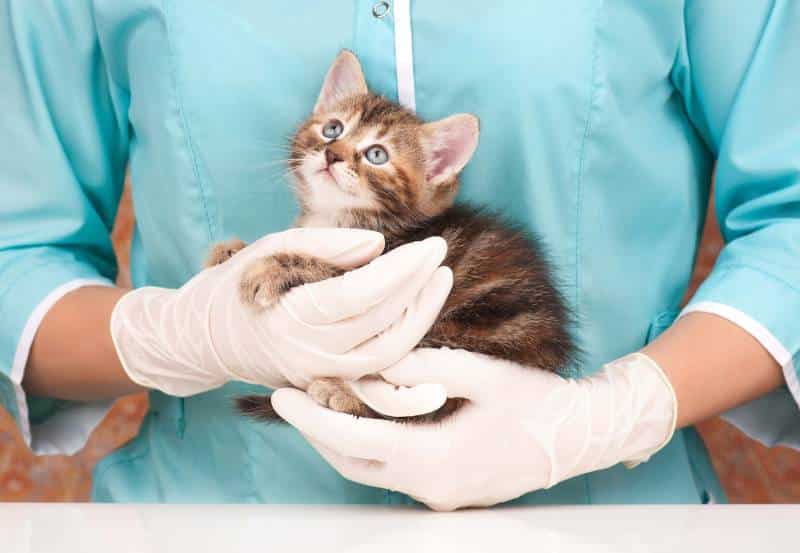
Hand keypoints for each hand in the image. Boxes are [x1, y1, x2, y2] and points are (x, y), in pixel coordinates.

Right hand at [110, 228, 452, 398]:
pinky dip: (405, 348)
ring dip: (420, 319)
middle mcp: (307, 355)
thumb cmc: (237, 284)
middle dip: (418, 288)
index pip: (361, 295)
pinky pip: (377, 375)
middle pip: (382, 326)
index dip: (402, 271)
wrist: (204, 340)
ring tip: (438, 281)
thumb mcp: (271, 249)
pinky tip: (421, 317)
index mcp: (289, 316)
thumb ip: (324, 243)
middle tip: (438, 255)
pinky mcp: (327, 385)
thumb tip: (379, 245)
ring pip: (387, 356)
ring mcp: (318, 377)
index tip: (430, 246)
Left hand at [271, 347, 676, 510]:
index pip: (353, 441)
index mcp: (435, 459)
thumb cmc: (535, 403)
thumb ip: (425, 365)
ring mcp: (439, 495)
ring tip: (319, 402)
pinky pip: (392, 471)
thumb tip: (377, 360)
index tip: (283, 394)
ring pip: (369, 470)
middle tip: (291, 396)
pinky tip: (363, 417)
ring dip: (340, 439)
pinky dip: (368, 446)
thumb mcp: (481, 374)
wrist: (578, 438)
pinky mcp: (447, 492)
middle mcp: (430, 487)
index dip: (313, 418)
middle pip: (352, 462)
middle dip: (316, 431)